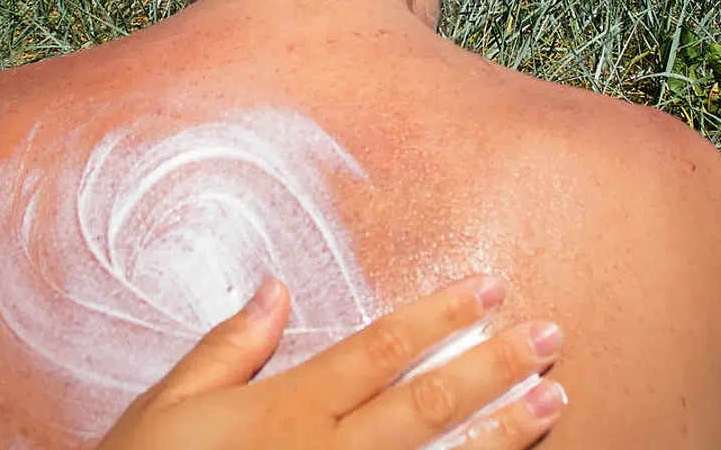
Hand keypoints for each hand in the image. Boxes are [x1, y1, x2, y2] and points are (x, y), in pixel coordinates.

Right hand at [97, 275, 565, 449]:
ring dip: (500, 432)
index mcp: (287, 409)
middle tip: (551, 337)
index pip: (379, 349)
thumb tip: (274, 288)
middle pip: (426, 401)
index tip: (490, 287)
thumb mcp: (168, 408)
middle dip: (493, 366)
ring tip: (552, 402)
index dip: (439, 315)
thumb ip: (226, 349)